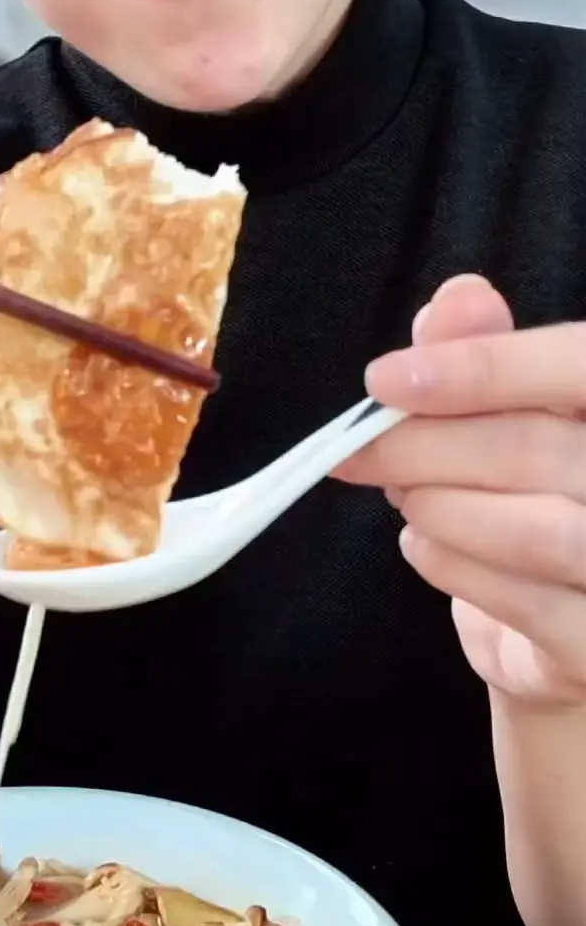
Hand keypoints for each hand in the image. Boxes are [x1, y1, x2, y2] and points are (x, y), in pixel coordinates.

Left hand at [336, 273, 585, 705]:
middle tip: (360, 448)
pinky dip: (452, 565)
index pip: (581, 366)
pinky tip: (424, 544)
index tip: (382, 380)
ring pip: (534, 532)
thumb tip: (457, 298)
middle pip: (537, 448)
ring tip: (406, 496)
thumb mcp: (517, 410)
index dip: (486, 367)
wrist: (570, 626)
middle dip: (426, 445)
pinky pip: (525, 603)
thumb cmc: (545, 493)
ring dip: (440, 507)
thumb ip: (487, 348)